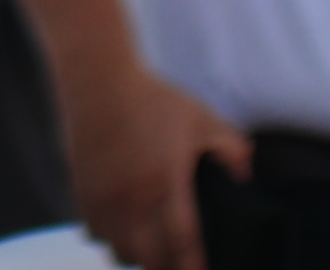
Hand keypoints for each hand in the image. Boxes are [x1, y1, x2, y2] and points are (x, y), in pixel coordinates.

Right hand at [64, 61, 253, 269]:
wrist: (97, 78)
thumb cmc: (152, 98)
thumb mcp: (201, 117)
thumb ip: (230, 148)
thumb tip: (246, 177)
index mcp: (165, 181)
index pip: (183, 240)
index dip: (195, 265)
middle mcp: (132, 197)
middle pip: (150, 259)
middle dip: (169, 269)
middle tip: (182, 265)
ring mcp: (103, 198)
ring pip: (121, 252)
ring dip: (141, 257)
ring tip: (155, 252)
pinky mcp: (83, 192)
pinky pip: (96, 235)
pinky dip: (113, 241)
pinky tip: (127, 231)